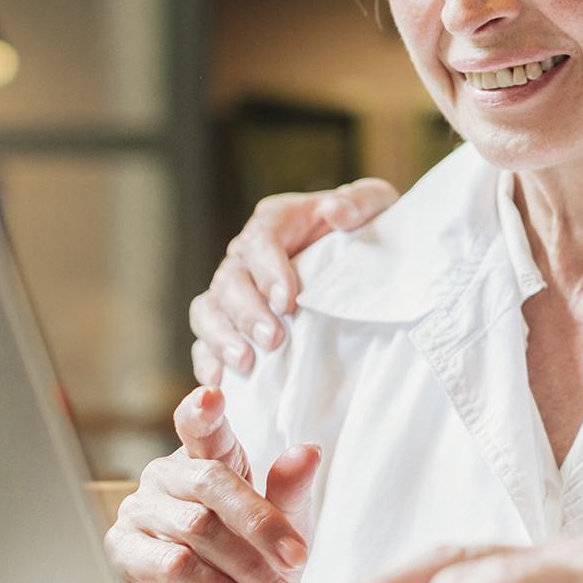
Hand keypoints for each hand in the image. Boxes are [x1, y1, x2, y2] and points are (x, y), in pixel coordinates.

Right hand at [104, 387, 319, 582]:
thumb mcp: (287, 541)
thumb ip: (291, 495)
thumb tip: (307, 450)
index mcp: (209, 463)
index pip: (204, 427)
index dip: (204, 411)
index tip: (213, 396)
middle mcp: (168, 480)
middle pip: (212, 481)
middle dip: (263, 523)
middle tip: (299, 559)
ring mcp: (139, 514)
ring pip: (198, 528)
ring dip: (248, 567)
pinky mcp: (122, 556)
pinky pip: (174, 564)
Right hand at [188, 178, 400, 385]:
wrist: (369, 263)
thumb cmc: (368, 231)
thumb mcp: (376, 208)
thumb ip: (361, 202)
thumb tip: (337, 211)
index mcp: (278, 222)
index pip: (262, 239)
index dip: (268, 270)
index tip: (287, 300)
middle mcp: (248, 254)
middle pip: (231, 278)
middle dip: (249, 312)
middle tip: (273, 340)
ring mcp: (236, 288)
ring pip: (210, 308)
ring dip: (222, 336)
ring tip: (245, 363)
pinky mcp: (232, 320)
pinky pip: (205, 338)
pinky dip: (207, 358)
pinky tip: (218, 380)